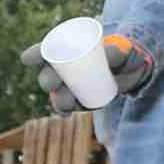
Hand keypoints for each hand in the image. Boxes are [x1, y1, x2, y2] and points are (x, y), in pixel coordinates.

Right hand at [19, 33, 153, 114]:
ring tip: (66, 101)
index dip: (35, 54)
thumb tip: (109, 57)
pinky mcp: (80, 99)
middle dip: (47, 80)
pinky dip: (64, 111)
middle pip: (48, 75)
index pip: (46, 50)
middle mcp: (64, 67)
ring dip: (57, 98)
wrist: (135, 68)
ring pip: (56, 93)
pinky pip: (67, 107)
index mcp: (67, 48)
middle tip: (54, 82)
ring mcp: (71, 85)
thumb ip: (117, 50)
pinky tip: (64, 115)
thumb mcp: (123, 48)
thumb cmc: (124, 51)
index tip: (27, 59)